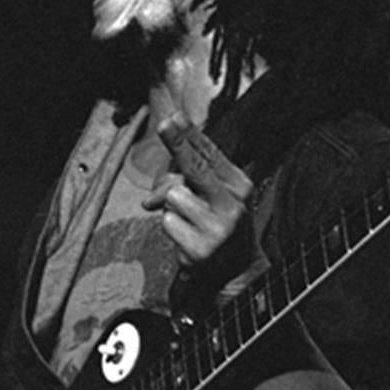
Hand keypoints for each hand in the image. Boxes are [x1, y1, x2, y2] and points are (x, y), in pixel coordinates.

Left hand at [142, 112, 252, 265]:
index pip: (211, 155)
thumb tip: (152, 192)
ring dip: (170, 206)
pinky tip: (186, 237)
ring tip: (186, 219)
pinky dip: (170, 227)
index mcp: (238, 186)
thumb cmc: (219, 224)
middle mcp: (232, 205)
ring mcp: (217, 228)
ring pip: (173, 196)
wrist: (237, 271)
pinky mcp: (200, 250)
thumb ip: (188, 182)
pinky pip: (167, 222)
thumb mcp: (215, 197)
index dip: (190, 135)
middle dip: (178, 144)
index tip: (174, 117)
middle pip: (196, 167)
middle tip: (164, 124)